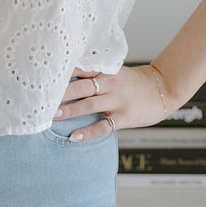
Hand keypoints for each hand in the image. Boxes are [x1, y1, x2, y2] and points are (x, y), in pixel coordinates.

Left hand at [53, 64, 175, 141]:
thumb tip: (64, 78)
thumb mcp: (114, 71)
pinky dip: (88, 132)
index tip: (44, 77)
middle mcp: (109, 84)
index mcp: (105, 71)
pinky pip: (103, 126)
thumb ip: (93, 74)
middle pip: (80, 87)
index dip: (61, 73)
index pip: (79, 69)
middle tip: (43, 99)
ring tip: (53, 115)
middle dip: (61, 93)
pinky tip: (74, 137)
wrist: (163, 88)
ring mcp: (117, 101)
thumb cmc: (133, 81)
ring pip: (89, 105)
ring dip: (70, 111)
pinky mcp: (124, 117)